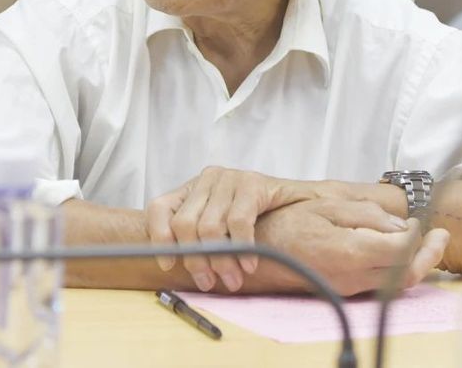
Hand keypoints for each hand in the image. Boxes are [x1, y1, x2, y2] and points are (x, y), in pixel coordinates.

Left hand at [146, 167, 319, 291]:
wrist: (303, 202)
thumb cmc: (258, 219)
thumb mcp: (221, 225)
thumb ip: (199, 239)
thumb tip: (173, 268)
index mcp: (192, 188)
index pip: (159, 208)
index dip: (159, 238)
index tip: (168, 265)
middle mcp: (207, 179)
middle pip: (184, 225)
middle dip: (196, 260)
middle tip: (210, 283)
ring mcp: (230, 178)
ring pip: (210, 228)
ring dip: (221, 262)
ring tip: (233, 280)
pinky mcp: (253, 183)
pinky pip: (238, 222)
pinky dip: (242, 248)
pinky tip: (249, 265)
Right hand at [252, 198, 449, 296]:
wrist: (261, 251)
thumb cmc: (290, 223)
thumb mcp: (328, 206)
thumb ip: (367, 215)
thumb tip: (400, 226)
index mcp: (351, 251)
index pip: (401, 250)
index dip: (417, 235)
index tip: (419, 220)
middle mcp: (353, 276)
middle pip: (405, 274)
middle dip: (428, 255)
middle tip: (440, 236)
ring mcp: (349, 287)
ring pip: (395, 283)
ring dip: (415, 263)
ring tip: (427, 243)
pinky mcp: (345, 290)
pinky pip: (380, 285)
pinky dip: (396, 269)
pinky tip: (399, 252)